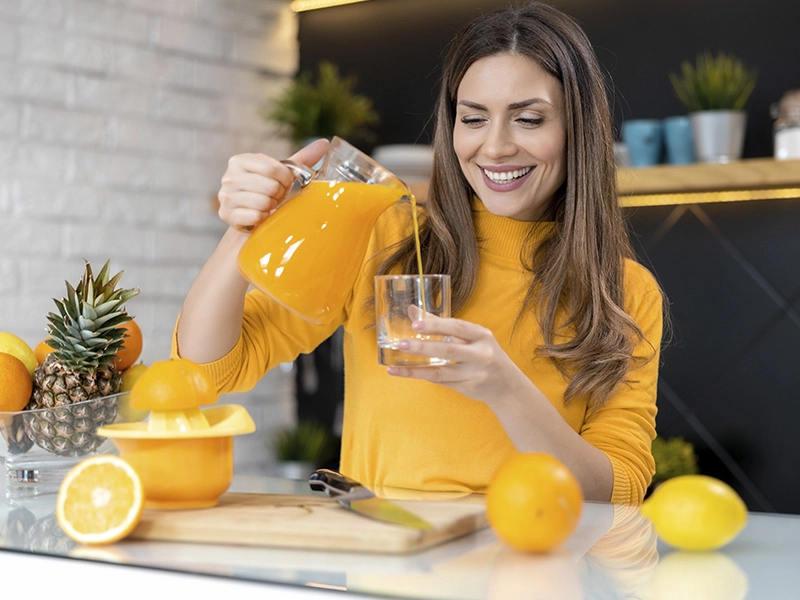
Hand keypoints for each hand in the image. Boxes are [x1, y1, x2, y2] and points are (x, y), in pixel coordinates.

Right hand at [217, 138, 329, 230]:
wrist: (250, 214)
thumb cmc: (268, 190)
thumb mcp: (283, 172)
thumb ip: (303, 158)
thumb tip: (325, 143)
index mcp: (240, 161)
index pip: (273, 168)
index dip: (286, 179)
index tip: (285, 183)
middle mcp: (229, 177)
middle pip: (270, 187)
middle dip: (279, 194)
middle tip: (275, 196)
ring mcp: (226, 197)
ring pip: (263, 203)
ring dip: (271, 207)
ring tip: (268, 205)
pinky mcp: (227, 215)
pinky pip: (255, 217)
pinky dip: (263, 219)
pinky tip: (260, 216)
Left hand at [386, 313, 530, 405]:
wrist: (507, 385)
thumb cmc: (484, 353)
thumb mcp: (471, 336)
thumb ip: (442, 324)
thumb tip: (413, 310)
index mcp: (482, 335)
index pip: (457, 327)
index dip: (436, 325)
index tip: (416, 324)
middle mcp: (480, 354)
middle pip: (448, 350)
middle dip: (423, 347)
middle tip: (400, 343)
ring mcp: (474, 374)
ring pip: (441, 372)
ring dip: (416, 369)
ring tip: (394, 366)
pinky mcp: (467, 388)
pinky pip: (440, 382)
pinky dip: (422, 377)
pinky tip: (404, 374)